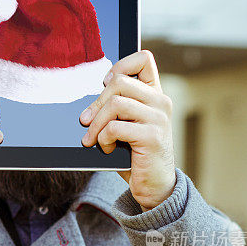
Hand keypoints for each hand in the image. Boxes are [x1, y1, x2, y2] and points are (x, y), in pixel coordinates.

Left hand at [79, 49, 175, 210]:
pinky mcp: (152, 137)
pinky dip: (103, 139)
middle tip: (85, 121)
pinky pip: (115, 127)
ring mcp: (159, 118)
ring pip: (115, 104)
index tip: (105, 85)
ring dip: (96, 124)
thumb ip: (116, 108)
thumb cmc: (134, 155)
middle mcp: (161, 102)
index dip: (120, 66)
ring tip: (93, 139)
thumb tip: (88, 105)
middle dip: (96, 103)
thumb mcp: (126, 125)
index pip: (144, 59)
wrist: (153, 186)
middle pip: (119, 83)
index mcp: (155, 95)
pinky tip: (106, 149)